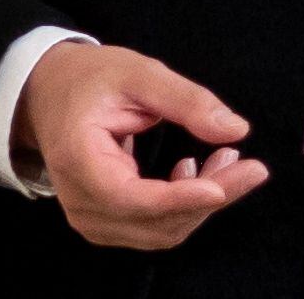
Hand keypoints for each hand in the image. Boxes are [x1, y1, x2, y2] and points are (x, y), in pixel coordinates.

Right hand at [12, 42, 269, 248]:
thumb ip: (187, 100)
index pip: (130, 198)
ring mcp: (92, 218)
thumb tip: (236, 130)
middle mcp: (81, 201)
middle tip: (252, 167)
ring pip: (160, 230)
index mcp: (79, 159)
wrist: (51, 94)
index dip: (179, 198)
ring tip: (228, 159)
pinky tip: (197, 170)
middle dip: (209, 197)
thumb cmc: (92, 79)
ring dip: (202, 203)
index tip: (222, 185)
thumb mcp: (139, 73)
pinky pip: (153, 227)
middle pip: (154, 220)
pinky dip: (185, 206)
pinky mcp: (107, 221)